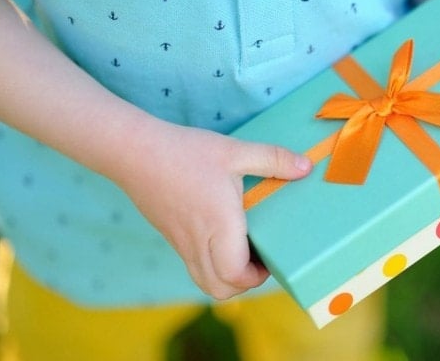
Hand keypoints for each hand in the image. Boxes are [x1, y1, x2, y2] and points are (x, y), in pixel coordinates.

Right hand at [112, 121, 311, 298]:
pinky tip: (222, 237)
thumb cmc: (186, 152)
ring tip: (243, 250)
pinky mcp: (171, 236)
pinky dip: (211, 265)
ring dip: (226, 277)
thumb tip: (306, 166)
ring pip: (203, 281)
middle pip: (220, 288)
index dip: (257, 277)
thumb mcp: (234, 150)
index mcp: (218, 225)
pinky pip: (193, 266)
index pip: (235, 275)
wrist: (133, 151)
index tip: (271, 259)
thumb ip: (273, 159)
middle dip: (244, 283)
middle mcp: (198, 241)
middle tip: (260, 259)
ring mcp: (181, 243)